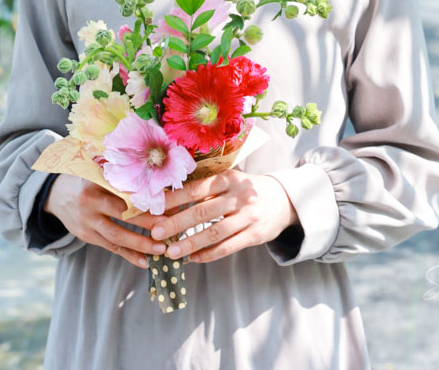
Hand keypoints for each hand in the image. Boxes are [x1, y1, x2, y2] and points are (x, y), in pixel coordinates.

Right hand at [43, 174, 168, 268]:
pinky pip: (110, 247)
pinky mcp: (87, 236)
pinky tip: (144, 262)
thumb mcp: (98, 169)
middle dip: (146, 223)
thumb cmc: (86, 178)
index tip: (166, 203)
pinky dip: (128, 255)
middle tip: (168, 228)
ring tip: (161, 249)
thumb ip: (120, 173)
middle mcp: (90, 203)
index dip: (144, 198)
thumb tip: (155, 178)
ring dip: (140, 244)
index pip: (123, 191)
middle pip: (121, 214)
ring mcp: (87, 222)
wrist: (56, 194)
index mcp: (96, 182)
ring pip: (116, 236)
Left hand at [143, 171, 298, 263]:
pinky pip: (227, 247)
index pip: (195, 189)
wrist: (284, 199)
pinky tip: (193, 259)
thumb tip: (171, 201)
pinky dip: (208, 254)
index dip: (173, 199)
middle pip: (202, 212)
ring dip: (190, 244)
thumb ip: (208, 190)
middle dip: (176, 223)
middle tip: (156, 234)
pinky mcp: (254, 235)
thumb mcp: (231, 181)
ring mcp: (248, 216)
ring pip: (214, 233)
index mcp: (228, 179)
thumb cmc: (248, 189)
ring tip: (171, 252)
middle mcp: (238, 196)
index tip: (154, 207)